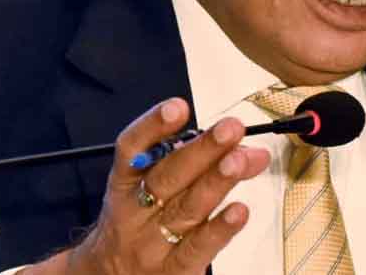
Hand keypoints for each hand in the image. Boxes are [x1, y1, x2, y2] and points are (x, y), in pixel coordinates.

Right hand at [26, 98, 270, 274]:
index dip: (153, 126)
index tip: (178, 107)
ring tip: (241, 160)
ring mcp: (153, 242)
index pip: (131, 149)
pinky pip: (198, 248)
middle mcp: (135, 210)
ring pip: (187, 208)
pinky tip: (239, 211)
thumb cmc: (135, 222)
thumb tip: (240, 146)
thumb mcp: (144, 188)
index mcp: (124, 182)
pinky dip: (220, 229)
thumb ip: (188, 163)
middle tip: (230, 128)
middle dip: (202, 149)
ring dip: (217, 181)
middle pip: (168, 176)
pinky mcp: (173, 269)